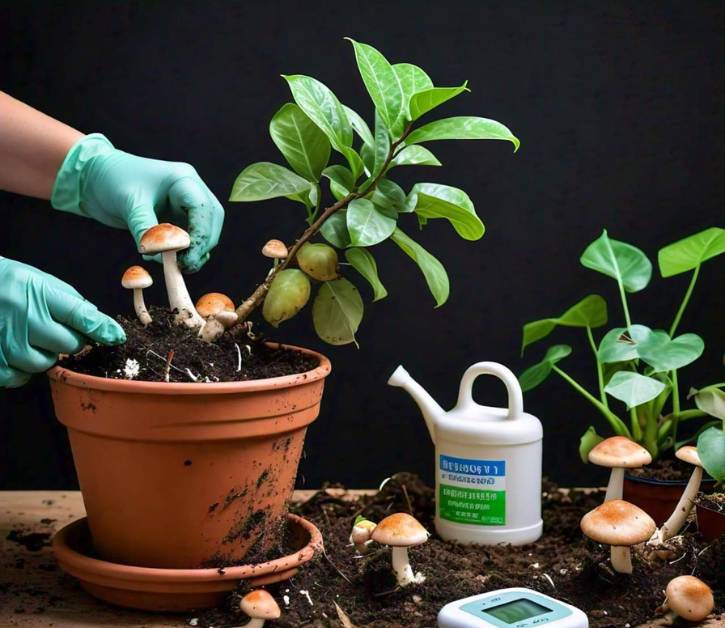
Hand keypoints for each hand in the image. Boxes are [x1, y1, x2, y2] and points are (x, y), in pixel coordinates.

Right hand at [0, 257, 124, 387]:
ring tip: (32, 340)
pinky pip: (19, 377)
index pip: (81, 315)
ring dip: (46, 356)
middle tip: (58, 331)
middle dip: (71, 341)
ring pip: (47, 363)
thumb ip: (70, 302)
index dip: (103, 329)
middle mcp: (24, 317)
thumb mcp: (40, 281)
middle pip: (70, 344)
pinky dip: (23, 370)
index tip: (116, 336)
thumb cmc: (8, 283)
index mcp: (39, 293)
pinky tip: (17, 354)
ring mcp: (6, 340)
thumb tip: (99, 324)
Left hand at [52, 134, 223, 272]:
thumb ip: (146, 228)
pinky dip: (183, 252)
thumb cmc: (111, 180)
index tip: (188, 257)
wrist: (93, 178)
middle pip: (211, 222)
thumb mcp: (129, 204)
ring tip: (173, 264)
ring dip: (194, 252)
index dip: (201, 235)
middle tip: (184, 266)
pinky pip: (190, 238)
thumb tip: (162, 254)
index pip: (203, 209)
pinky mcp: (177, 218)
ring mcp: (184, 205)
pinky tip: (165, 258)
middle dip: (201, 246)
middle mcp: (190, 191)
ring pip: (205, 232)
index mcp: (183, 180)